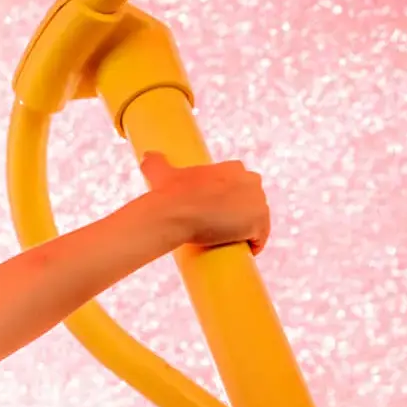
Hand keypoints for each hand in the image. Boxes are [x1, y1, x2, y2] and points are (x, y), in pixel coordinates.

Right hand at [138, 151, 269, 253]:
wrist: (178, 212)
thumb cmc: (171, 193)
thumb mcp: (163, 173)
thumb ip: (156, 162)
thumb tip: (146, 156)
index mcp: (234, 168)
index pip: (241, 184)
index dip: (231, 199)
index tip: (219, 211)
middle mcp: (252, 181)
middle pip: (252, 201)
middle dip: (242, 213)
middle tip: (221, 228)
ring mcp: (258, 202)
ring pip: (257, 220)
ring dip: (248, 230)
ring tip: (230, 242)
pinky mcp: (259, 223)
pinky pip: (260, 238)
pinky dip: (254, 245)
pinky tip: (244, 251)